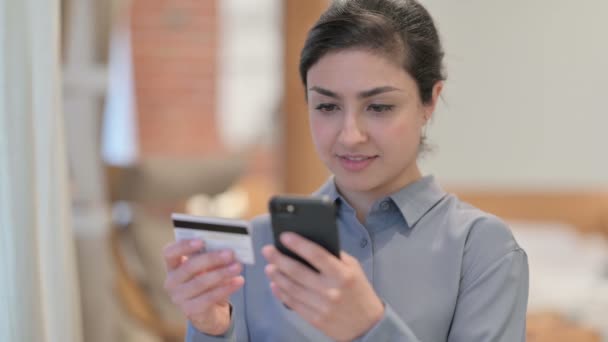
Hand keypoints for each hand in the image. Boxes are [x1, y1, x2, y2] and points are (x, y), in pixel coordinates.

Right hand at [162, 239, 243, 334]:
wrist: (210, 311)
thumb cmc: (208, 282)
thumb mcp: (208, 267)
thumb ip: (212, 257)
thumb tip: (227, 249)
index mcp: (173, 266)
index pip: (169, 252)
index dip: (183, 246)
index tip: (201, 241)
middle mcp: (171, 282)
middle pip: (189, 267)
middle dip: (211, 259)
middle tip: (230, 253)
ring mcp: (179, 298)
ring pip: (200, 282)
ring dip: (221, 273)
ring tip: (237, 266)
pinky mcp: (190, 311)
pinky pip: (209, 297)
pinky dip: (226, 288)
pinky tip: (238, 281)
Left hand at [262, 233, 383, 340]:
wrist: (368, 324)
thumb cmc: (359, 291)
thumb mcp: (354, 268)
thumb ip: (334, 257)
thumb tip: (308, 245)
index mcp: (342, 274)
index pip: (316, 254)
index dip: (298, 244)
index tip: (284, 236)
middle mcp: (331, 290)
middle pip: (298, 271)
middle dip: (279, 259)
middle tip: (267, 250)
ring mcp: (322, 306)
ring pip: (292, 288)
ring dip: (277, 276)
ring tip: (269, 267)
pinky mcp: (315, 319)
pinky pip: (293, 304)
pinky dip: (281, 293)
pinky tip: (275, 285)